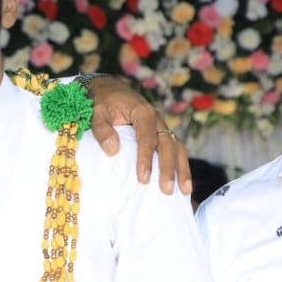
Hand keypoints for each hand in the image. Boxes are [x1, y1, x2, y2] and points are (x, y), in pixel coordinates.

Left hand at [85, 75, 191, 195]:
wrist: (109, 89)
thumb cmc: (102, 102)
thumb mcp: (96, 113)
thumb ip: (102, 130)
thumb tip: (113, 150)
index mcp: (142, 112)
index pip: (147, 137)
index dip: (146, 158)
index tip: (143, 178)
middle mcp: (157, 119)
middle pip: (168, 145)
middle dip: (168, 168)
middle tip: (166, 190)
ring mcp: (161, 127)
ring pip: (177, 148)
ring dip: (182, 169)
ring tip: (185, 191)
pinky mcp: (161, 134)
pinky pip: (175, 150)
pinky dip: (180, 166)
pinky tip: (182, 184)